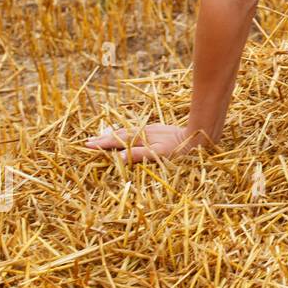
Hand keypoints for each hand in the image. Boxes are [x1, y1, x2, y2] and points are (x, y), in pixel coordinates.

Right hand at [84, 123, 211, 162]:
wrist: (201, 137)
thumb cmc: (182, 149)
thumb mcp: (160, 155)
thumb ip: (138, 155)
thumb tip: (116, 157)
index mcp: (142, 138)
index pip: (117, 141)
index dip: (102, 144)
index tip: (87, 145)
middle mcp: (145, 132)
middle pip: (120, 134)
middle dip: (104, 138)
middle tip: (88, 141)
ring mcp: (152, 130)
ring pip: (128, 132)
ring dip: (113, 135)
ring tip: (101, 137)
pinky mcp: (159, 131)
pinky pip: (136, 132)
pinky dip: (125, 134)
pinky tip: (126, 136)